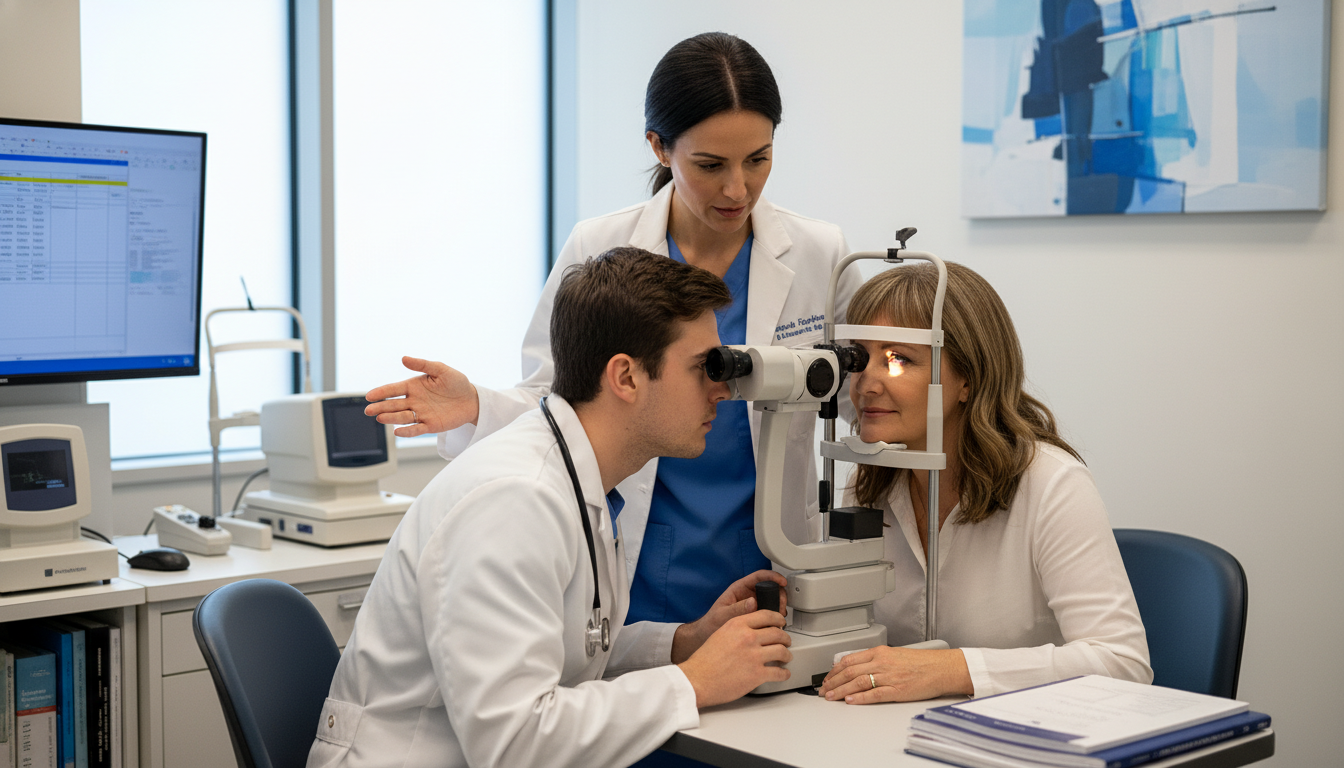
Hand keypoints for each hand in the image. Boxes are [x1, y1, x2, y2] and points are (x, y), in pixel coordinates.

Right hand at [363, 356, 478, 436]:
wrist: (472, 399)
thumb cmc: (456, 382)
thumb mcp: (441, 369)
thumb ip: (423, 364)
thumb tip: (404, 358)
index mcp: (414, 386)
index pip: (393, 390)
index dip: (381, 392)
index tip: (369, 396)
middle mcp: (414, 401)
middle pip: (394, 405)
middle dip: (380, 407)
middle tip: (368, 410)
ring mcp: (421, 414)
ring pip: (402, 417)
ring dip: (391, 418)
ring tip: (380, 418)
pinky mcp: (430, 425)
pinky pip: (416, 429)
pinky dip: (407, 431)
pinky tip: (397, 432)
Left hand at [671, 570, 787, 662]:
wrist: (708, 635)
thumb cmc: (711, 623)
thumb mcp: (722, 615)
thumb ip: (736, 609)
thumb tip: (752, 602)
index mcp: (739, 589)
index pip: (759, 576)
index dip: (772, 576)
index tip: (782, 581)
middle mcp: (748, 595)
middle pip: (770, 587)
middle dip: (779, 594)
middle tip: (782, 606)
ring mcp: (753, 605)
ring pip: (772, 599)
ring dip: (779, 606)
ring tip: (779, 617)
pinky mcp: (756, 615)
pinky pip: (769, 612)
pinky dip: (775, 616)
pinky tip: (776, 623)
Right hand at [677, 610, 791, 707]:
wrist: (697, 680)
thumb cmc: (704, 661)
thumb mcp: (720, 634)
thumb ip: (737, 630)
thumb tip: (752, 632)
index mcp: (737, 625)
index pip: (766, 615)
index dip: (778, 619)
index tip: (781, 622)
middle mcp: (748, 637)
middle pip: (778, 633)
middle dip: (785, 638)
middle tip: (786, 641)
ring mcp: (754, 656)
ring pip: (782, 651)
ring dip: (787, 655)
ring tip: (786, 657)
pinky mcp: (757, 674)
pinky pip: (779, 672)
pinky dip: (784, 673)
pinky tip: (783, 673)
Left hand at [819, 646, 971, 703]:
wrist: (941, 668)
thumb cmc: (922, 663)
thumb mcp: (895, 654)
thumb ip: (876, 660)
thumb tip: (858, 668)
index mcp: (880, 652)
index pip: (850, 660)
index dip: (835, 670)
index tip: (828, 677)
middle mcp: (881, 662)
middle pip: (850, 671)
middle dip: (833, 682)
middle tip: (823, 690)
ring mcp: (888, 676)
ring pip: (858, 682)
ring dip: (841, 691)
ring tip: (831, 697)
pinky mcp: (897, 690)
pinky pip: (874, 694)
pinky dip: (860, 698)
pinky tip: (850, 701)